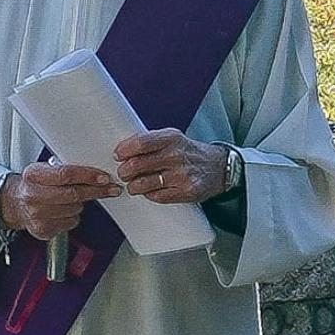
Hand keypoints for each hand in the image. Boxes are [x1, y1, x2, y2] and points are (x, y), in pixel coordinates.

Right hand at [0, 162, 113, 239]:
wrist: (16, 204)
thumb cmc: (35, 185)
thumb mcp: (45, 170)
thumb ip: (65, 169)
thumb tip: (95, 171)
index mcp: (33, 175)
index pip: (65, 174)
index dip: (87, 176)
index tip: (104, 178)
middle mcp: (33, 195)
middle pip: (73, 194)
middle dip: (96, 191)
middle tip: (111, 188)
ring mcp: (37, 215)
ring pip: (75, 209)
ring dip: (80, 204)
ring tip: (70, 199)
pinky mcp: (43, 230)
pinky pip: (70, 222)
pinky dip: (72, 216)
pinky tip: (62, 211)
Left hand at [111, 129, 230, 205]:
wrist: (217, 167)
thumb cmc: (188, 152)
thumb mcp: (172, 138)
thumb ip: (150, 141)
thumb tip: (124, 148)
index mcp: (171, 138)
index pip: (141, 143)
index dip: (124, 150)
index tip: (118, 156)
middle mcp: (176, 156)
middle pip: (138, 165)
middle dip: (124, 171)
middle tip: (123, 173)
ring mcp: (181, 175)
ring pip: (144, 184)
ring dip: (133, 186)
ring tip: (133, 185)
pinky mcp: (185, 192)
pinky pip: (156, 196)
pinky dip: (149, 194)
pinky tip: (151, 190)